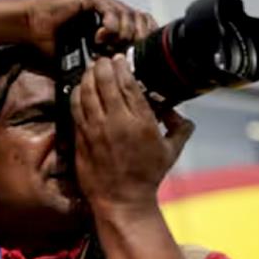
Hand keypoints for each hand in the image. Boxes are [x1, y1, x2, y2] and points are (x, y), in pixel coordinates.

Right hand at [24, 0, 157, 54]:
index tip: (144, 58)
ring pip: (127, 14)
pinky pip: (110, 8)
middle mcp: (109, 12)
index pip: (140, 27)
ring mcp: (101, 3)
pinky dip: (110, 23)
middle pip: (139, 19)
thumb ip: (101, 65)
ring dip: (123, 32)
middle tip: (128, 53)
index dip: (146, 39)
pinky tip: (101, 36)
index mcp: (111, 25)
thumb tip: (119, 84)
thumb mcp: (83, 61)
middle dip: (138, 37)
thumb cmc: (51, 45)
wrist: (31, 30)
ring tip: (111, 46)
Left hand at [70, 55, 193, 218]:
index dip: (121, 67)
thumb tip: (182, 117)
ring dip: (87, 77)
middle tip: (102, 59)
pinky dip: (76, 94)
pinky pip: (75, 108)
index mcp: (140, 122)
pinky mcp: (81, 137)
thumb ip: (180, 130)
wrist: (122, 200)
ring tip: (90, 69)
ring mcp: (95, 129)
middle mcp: (116, 122)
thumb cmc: (146, 178)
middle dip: (102, 66)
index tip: (119, 59)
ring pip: (86, 92)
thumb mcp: (171, 152)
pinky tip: (79, 88)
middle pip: (104, 82)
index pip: (127, 84)